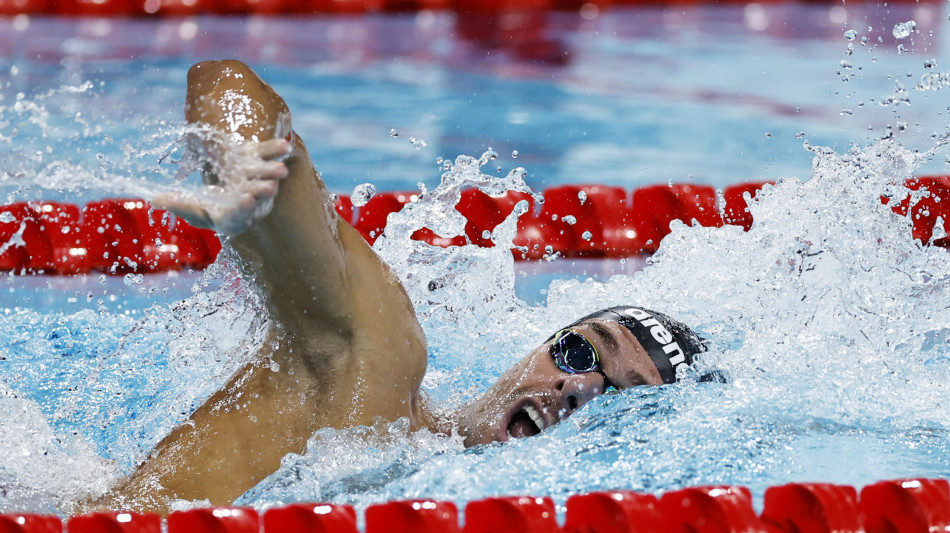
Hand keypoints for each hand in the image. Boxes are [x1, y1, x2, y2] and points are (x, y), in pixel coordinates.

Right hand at [153, 136, 293, 236]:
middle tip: (270, 187)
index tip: (246, 200)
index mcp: (230, 217)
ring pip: (265, 178)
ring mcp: (254, 182)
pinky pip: (267, 157)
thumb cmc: (207, 205)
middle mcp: (247, 202)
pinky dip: (275, 150)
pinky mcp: (257, 164)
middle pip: (255, 197)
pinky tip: (285, 146)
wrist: (224, 186)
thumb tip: (155, 200)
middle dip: (261, 192)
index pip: (237, 215)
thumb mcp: (192, 207)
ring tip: (281, 169)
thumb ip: (178, 204)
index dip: (242, 208)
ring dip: (271, 173)